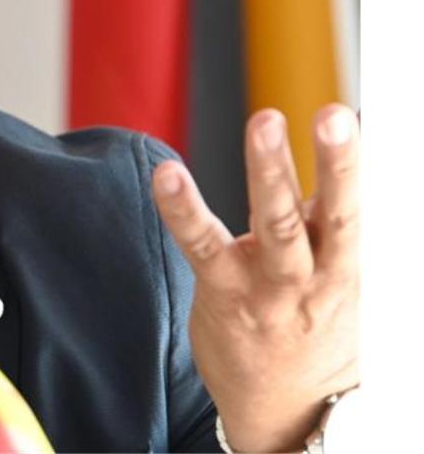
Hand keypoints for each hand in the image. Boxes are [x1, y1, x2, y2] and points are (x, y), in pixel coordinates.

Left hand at [151, 105, 358, 452]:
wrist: (285, 409)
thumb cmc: (309, 326)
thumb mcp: (336, 278)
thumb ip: (328, 222)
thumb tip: (339, 158)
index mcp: (347, 266)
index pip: (356, 208)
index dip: (356, 163)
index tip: (354, 116)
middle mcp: (317, 276)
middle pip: (334, 215)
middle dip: (337, 163)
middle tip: (334, 115)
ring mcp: (271, 288)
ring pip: (276, 225)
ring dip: (272, 171)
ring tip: (267, 121)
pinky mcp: (226, 293)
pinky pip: (202, 245)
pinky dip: (184, 208)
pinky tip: (168, 175)